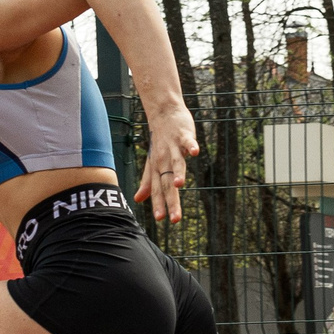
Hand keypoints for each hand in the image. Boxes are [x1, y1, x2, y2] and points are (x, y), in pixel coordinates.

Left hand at [134, 102, 199, 222]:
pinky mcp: (183, 135)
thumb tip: (138, 200)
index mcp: (157, 168)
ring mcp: (173, 147)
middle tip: (175, 218)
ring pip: (175, 162)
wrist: (163, 113)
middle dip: (171, 200)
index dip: (159, 203)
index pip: (158, 189)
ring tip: (179, 185)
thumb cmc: (159, 141)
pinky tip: (195, 153)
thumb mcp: (152, 163)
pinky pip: (187, 141)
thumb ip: (147, 182)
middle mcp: (164, 160)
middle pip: (167, 182)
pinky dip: (190, 146)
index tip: (160, 219)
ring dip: (178, 173)